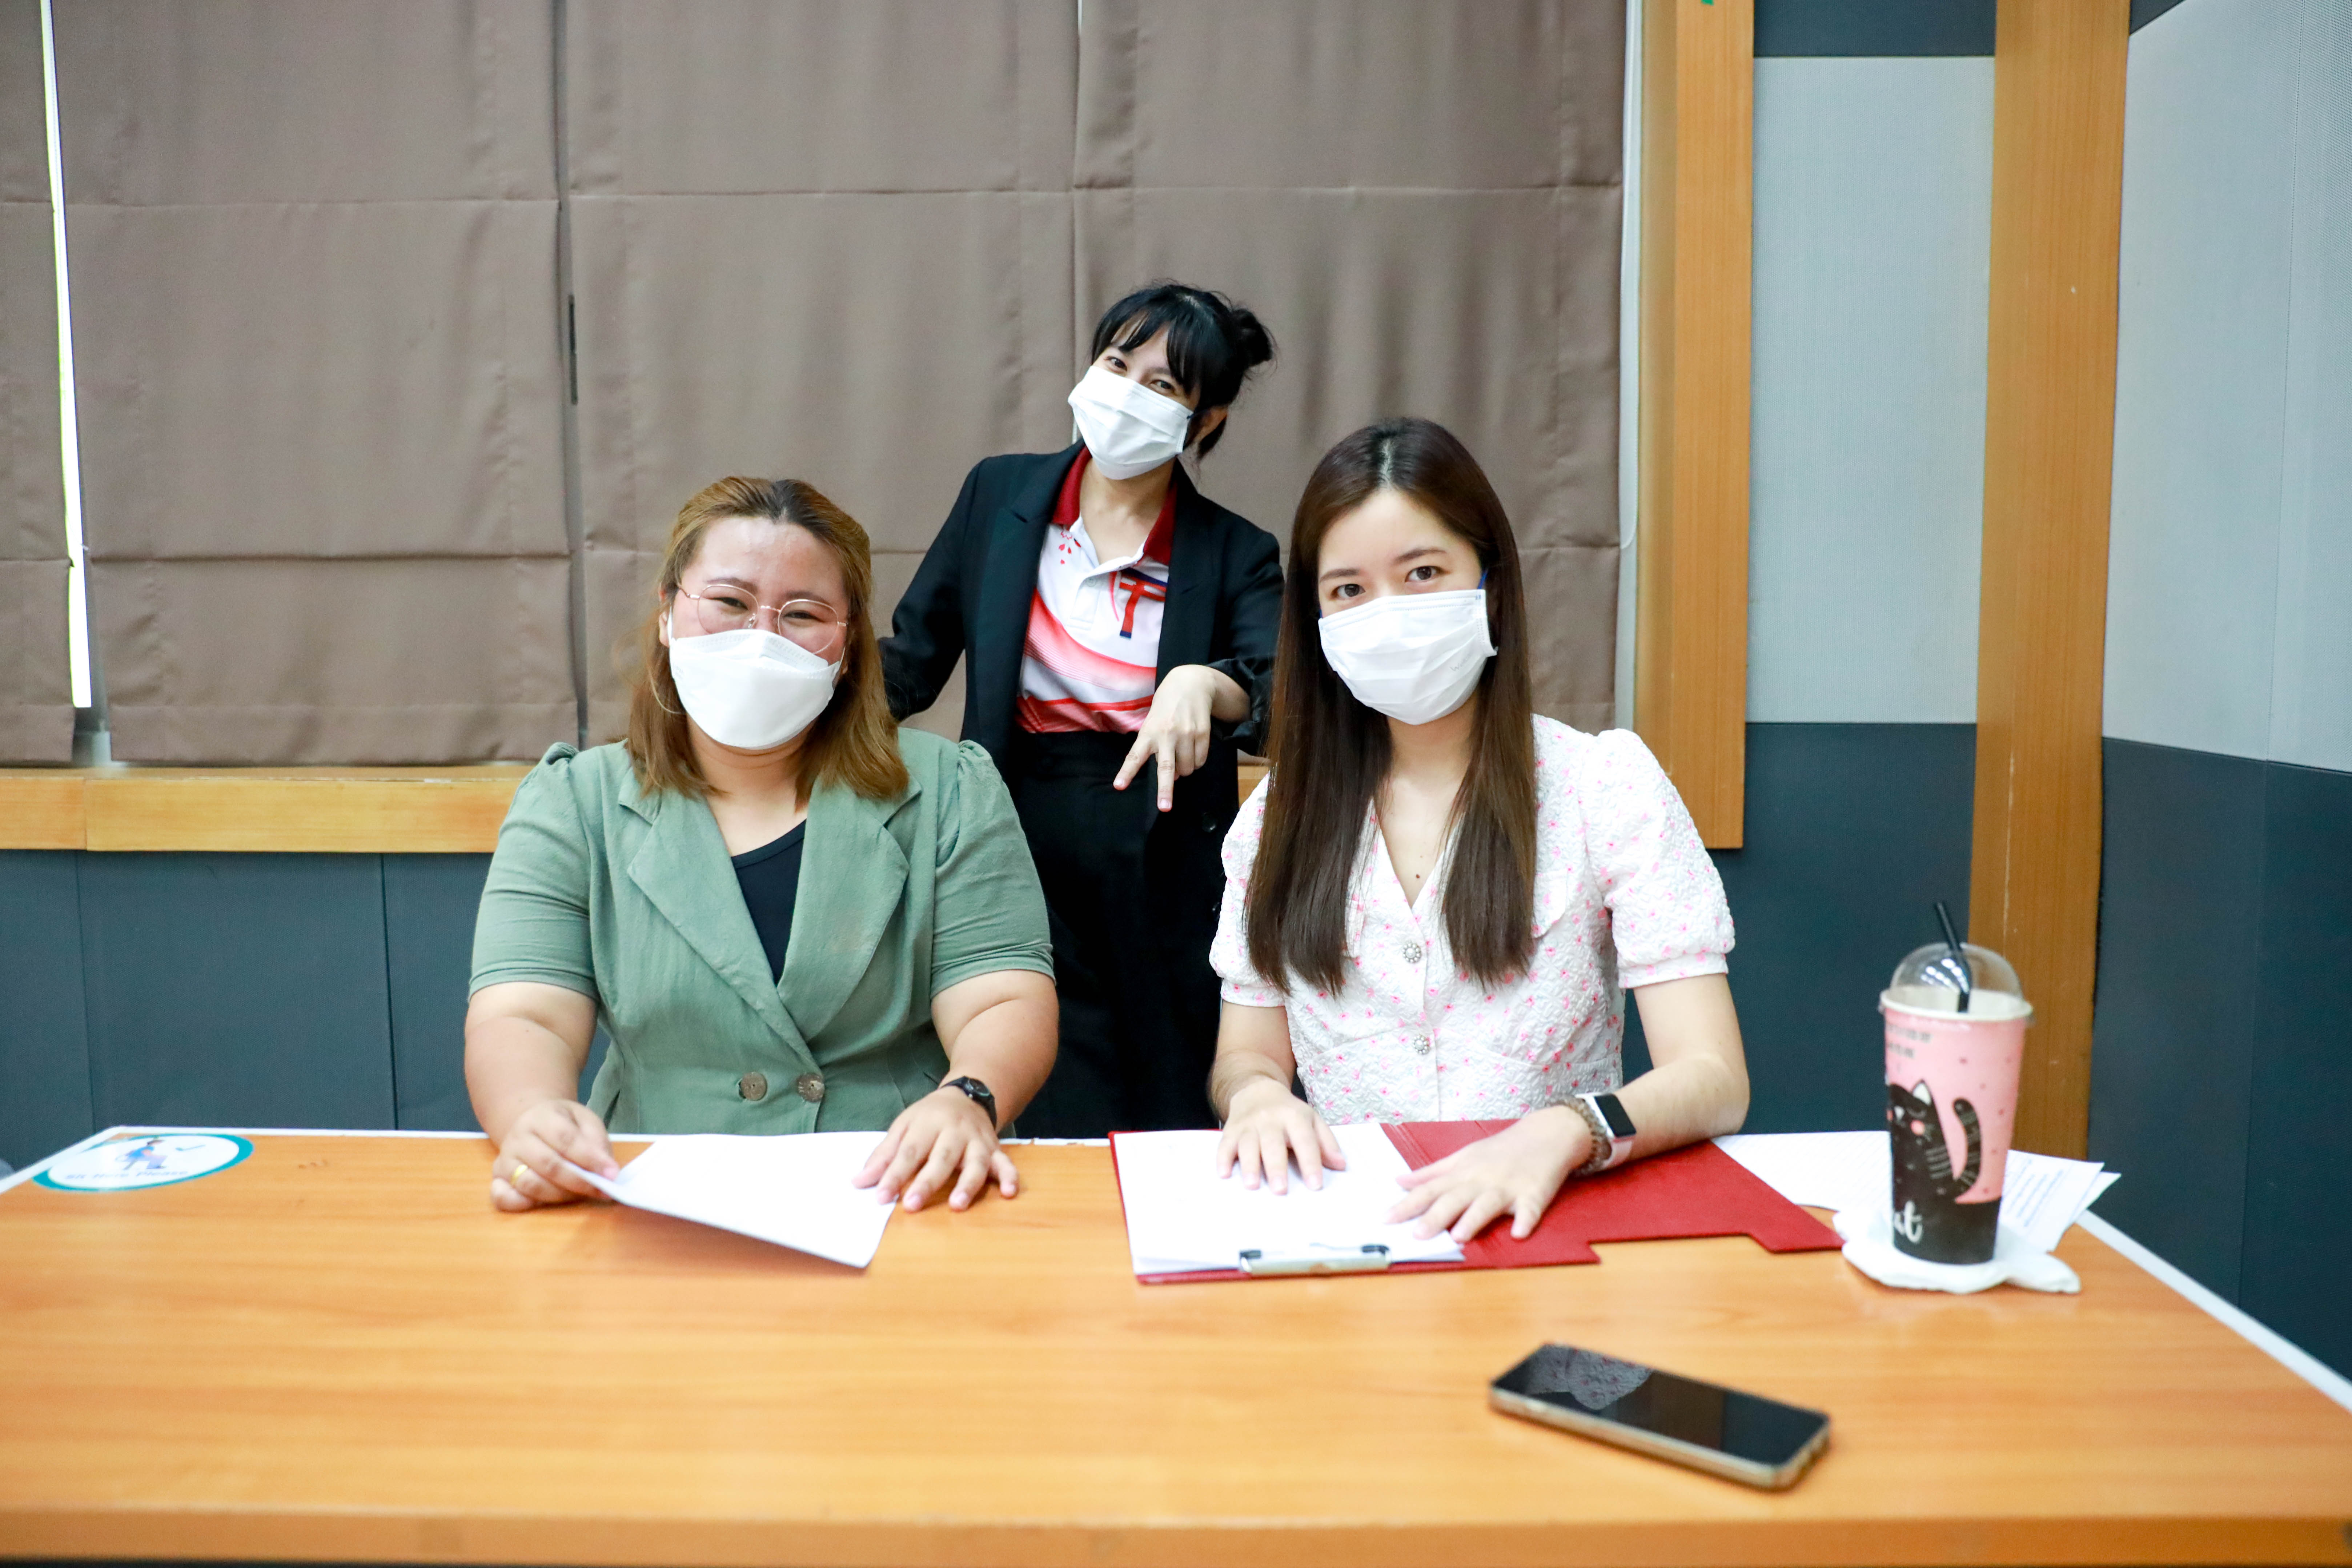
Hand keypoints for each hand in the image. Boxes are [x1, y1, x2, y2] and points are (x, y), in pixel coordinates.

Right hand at [490, 1099, 617, 1210]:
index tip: (611, 1174)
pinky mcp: (498, 1180)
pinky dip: (523, 1205)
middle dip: (579, 1182)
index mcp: (542, 1117)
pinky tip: (544, 1204)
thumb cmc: (564, 1124)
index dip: (590, 1158)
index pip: (566, 1138)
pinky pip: (503, 1198)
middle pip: (548, 1164)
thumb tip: (608, 1171)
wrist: (532, 1123)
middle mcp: (519, 1138)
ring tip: (580, 1195)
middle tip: (601, 1191)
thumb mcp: (585, 1121)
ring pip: (530, 1184)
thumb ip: (597, 1142)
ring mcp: (505, 1159)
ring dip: (560, 1195)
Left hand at [852, 1087, 1016, 1211]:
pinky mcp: (995, 1149)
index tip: (880, 1197)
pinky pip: (1006, 1163)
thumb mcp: (904, 1126)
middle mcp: (954, 1131)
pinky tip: (1009, 1193)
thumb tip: (858, 1182)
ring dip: (967, 1184)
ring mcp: (977, 1141)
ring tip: (958, 1205)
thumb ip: (883, 1155)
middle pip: (941, 1158)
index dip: (894, 1175)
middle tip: (911, 1205)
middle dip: (927, 1182)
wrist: (968, 1094)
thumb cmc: (930, 1116)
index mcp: (927, 1124)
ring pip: (975, 1162)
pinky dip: (1010, 1177)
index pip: (909, 1152)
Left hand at [1113, 665, 1236, 811]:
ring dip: (1184, 771)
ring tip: (1181, 758)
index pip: (1135, 755)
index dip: (1127, 772)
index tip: (1119, 786)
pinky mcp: (1203, 733)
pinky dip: (1196, 763)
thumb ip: (1155, 747)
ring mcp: (1186, 733)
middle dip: (1165, 790)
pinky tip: (1192, 751)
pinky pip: (1200, 761)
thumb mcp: (1152, 722)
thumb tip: (1172, 774)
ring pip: (1187, 768)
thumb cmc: (1166, 708)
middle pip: (1166, 767)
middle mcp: (1166, 734)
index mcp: (1149, 732)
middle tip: (1164, 807)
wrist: (1190, 684)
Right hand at [1213, 1077, 1346, 1192]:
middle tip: (1280, 1190)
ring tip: (1252, 1185)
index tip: (1315, 1184)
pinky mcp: (1231, 1129)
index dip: (1311, 1162)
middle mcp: (1270, 1119)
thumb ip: (1326, 1142)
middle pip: (1273, 1144)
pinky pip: (1225, 1144)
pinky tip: (1224, 1173)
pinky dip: (1223, 1159)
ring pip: (1248, 1144)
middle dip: (1276, 1167)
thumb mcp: (1312, 1120)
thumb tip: (1340, 1165)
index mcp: (1295, 1116)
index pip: (1305, 1141)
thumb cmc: (1289, 1113)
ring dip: (1249, 1164)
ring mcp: (1249, 1124)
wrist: (1257, 1091)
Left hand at [1386, 1105, 1589, 1240]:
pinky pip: (1530, 1209)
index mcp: (1462, 1173)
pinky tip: (1519, 1232)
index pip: (1429, 1189)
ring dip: (1474, 1219)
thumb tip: (1398, 1181)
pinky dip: (1526, 1220)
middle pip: (1454, 1199)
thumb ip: (1431, 1173)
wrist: (1544, 1135)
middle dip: (1435, 1217)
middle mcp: (1481, 1180)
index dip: (1407, 1205)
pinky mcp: (1535, 1193)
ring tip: (1459, 1236)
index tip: (1385, 1219)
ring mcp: (1508, 1187)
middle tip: (1416, 1235)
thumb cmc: (1499, 1151)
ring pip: (1487, 1204)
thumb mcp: (1462, 1157)